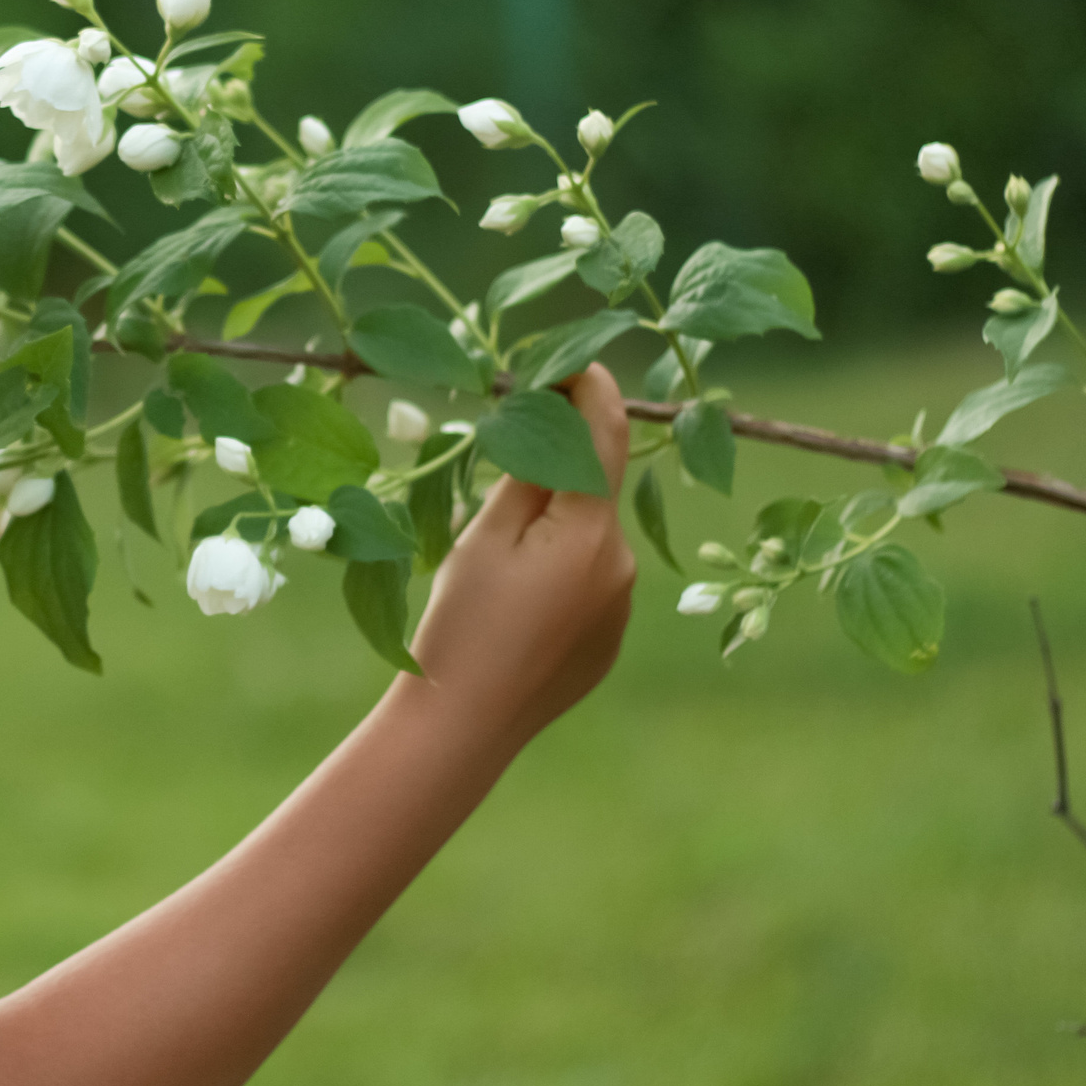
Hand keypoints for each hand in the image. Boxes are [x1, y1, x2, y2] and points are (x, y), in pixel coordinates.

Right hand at [405, 363, 636, 747]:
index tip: (565, 358)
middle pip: (592, 487)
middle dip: (553, 466)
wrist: (464, 726)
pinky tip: (510, 601)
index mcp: (592, 533)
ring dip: (551, 525)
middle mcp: (623, 565)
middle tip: (492, 471)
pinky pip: (587, 580)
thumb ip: (527, 469)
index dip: (589, 386)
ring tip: (490, 560)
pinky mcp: (609, 638)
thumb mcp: (484, 535)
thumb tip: (551, 411)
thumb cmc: (462, 624)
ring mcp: (621, 606)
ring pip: (587, 535)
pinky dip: (554, 569)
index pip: (606, 432)